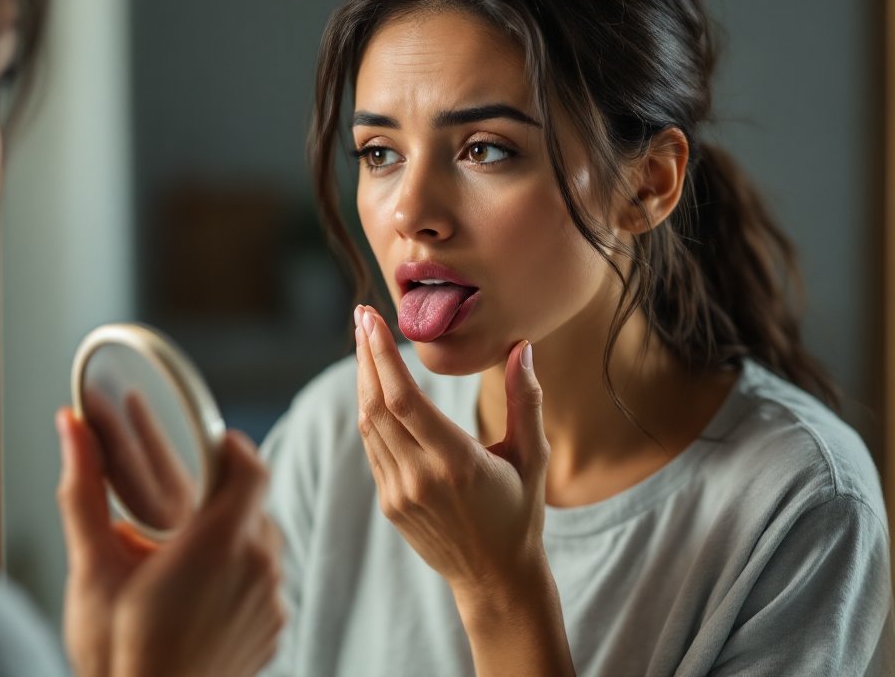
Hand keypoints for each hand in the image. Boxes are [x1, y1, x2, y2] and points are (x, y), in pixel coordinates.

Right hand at [55, 408, 285, 676]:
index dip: (233, 449)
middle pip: (255, 504)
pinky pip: (265, 582)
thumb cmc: (119, 657)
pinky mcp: (273, 629)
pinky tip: (199, 593)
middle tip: (183, 504)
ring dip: (232, 536)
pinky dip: (240, 576)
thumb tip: (71, 430)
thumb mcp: (93, 571)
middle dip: (222, 496)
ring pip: (262, 543)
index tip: (211, 444)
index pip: (251, 469)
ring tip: (184, 554)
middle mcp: (255, 568)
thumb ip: (84, 492)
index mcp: (216, 545)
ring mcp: (270, 601)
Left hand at [352, 305, 548, 592]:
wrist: (496, 577)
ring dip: (364, 381)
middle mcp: (421, 478)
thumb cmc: (520, 512)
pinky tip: (375, 387)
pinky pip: (373, 448)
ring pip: (368, 426)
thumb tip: (522, 348)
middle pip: (376, 405)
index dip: (382, 357)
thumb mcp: (532, 457)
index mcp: (457, 464)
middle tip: (362, 316)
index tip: (372, 320)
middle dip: (366, 356)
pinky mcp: (389, 504)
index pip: (404, 401)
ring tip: (365, 342)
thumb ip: (526, 400)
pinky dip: (371, 412)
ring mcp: (399, 494)